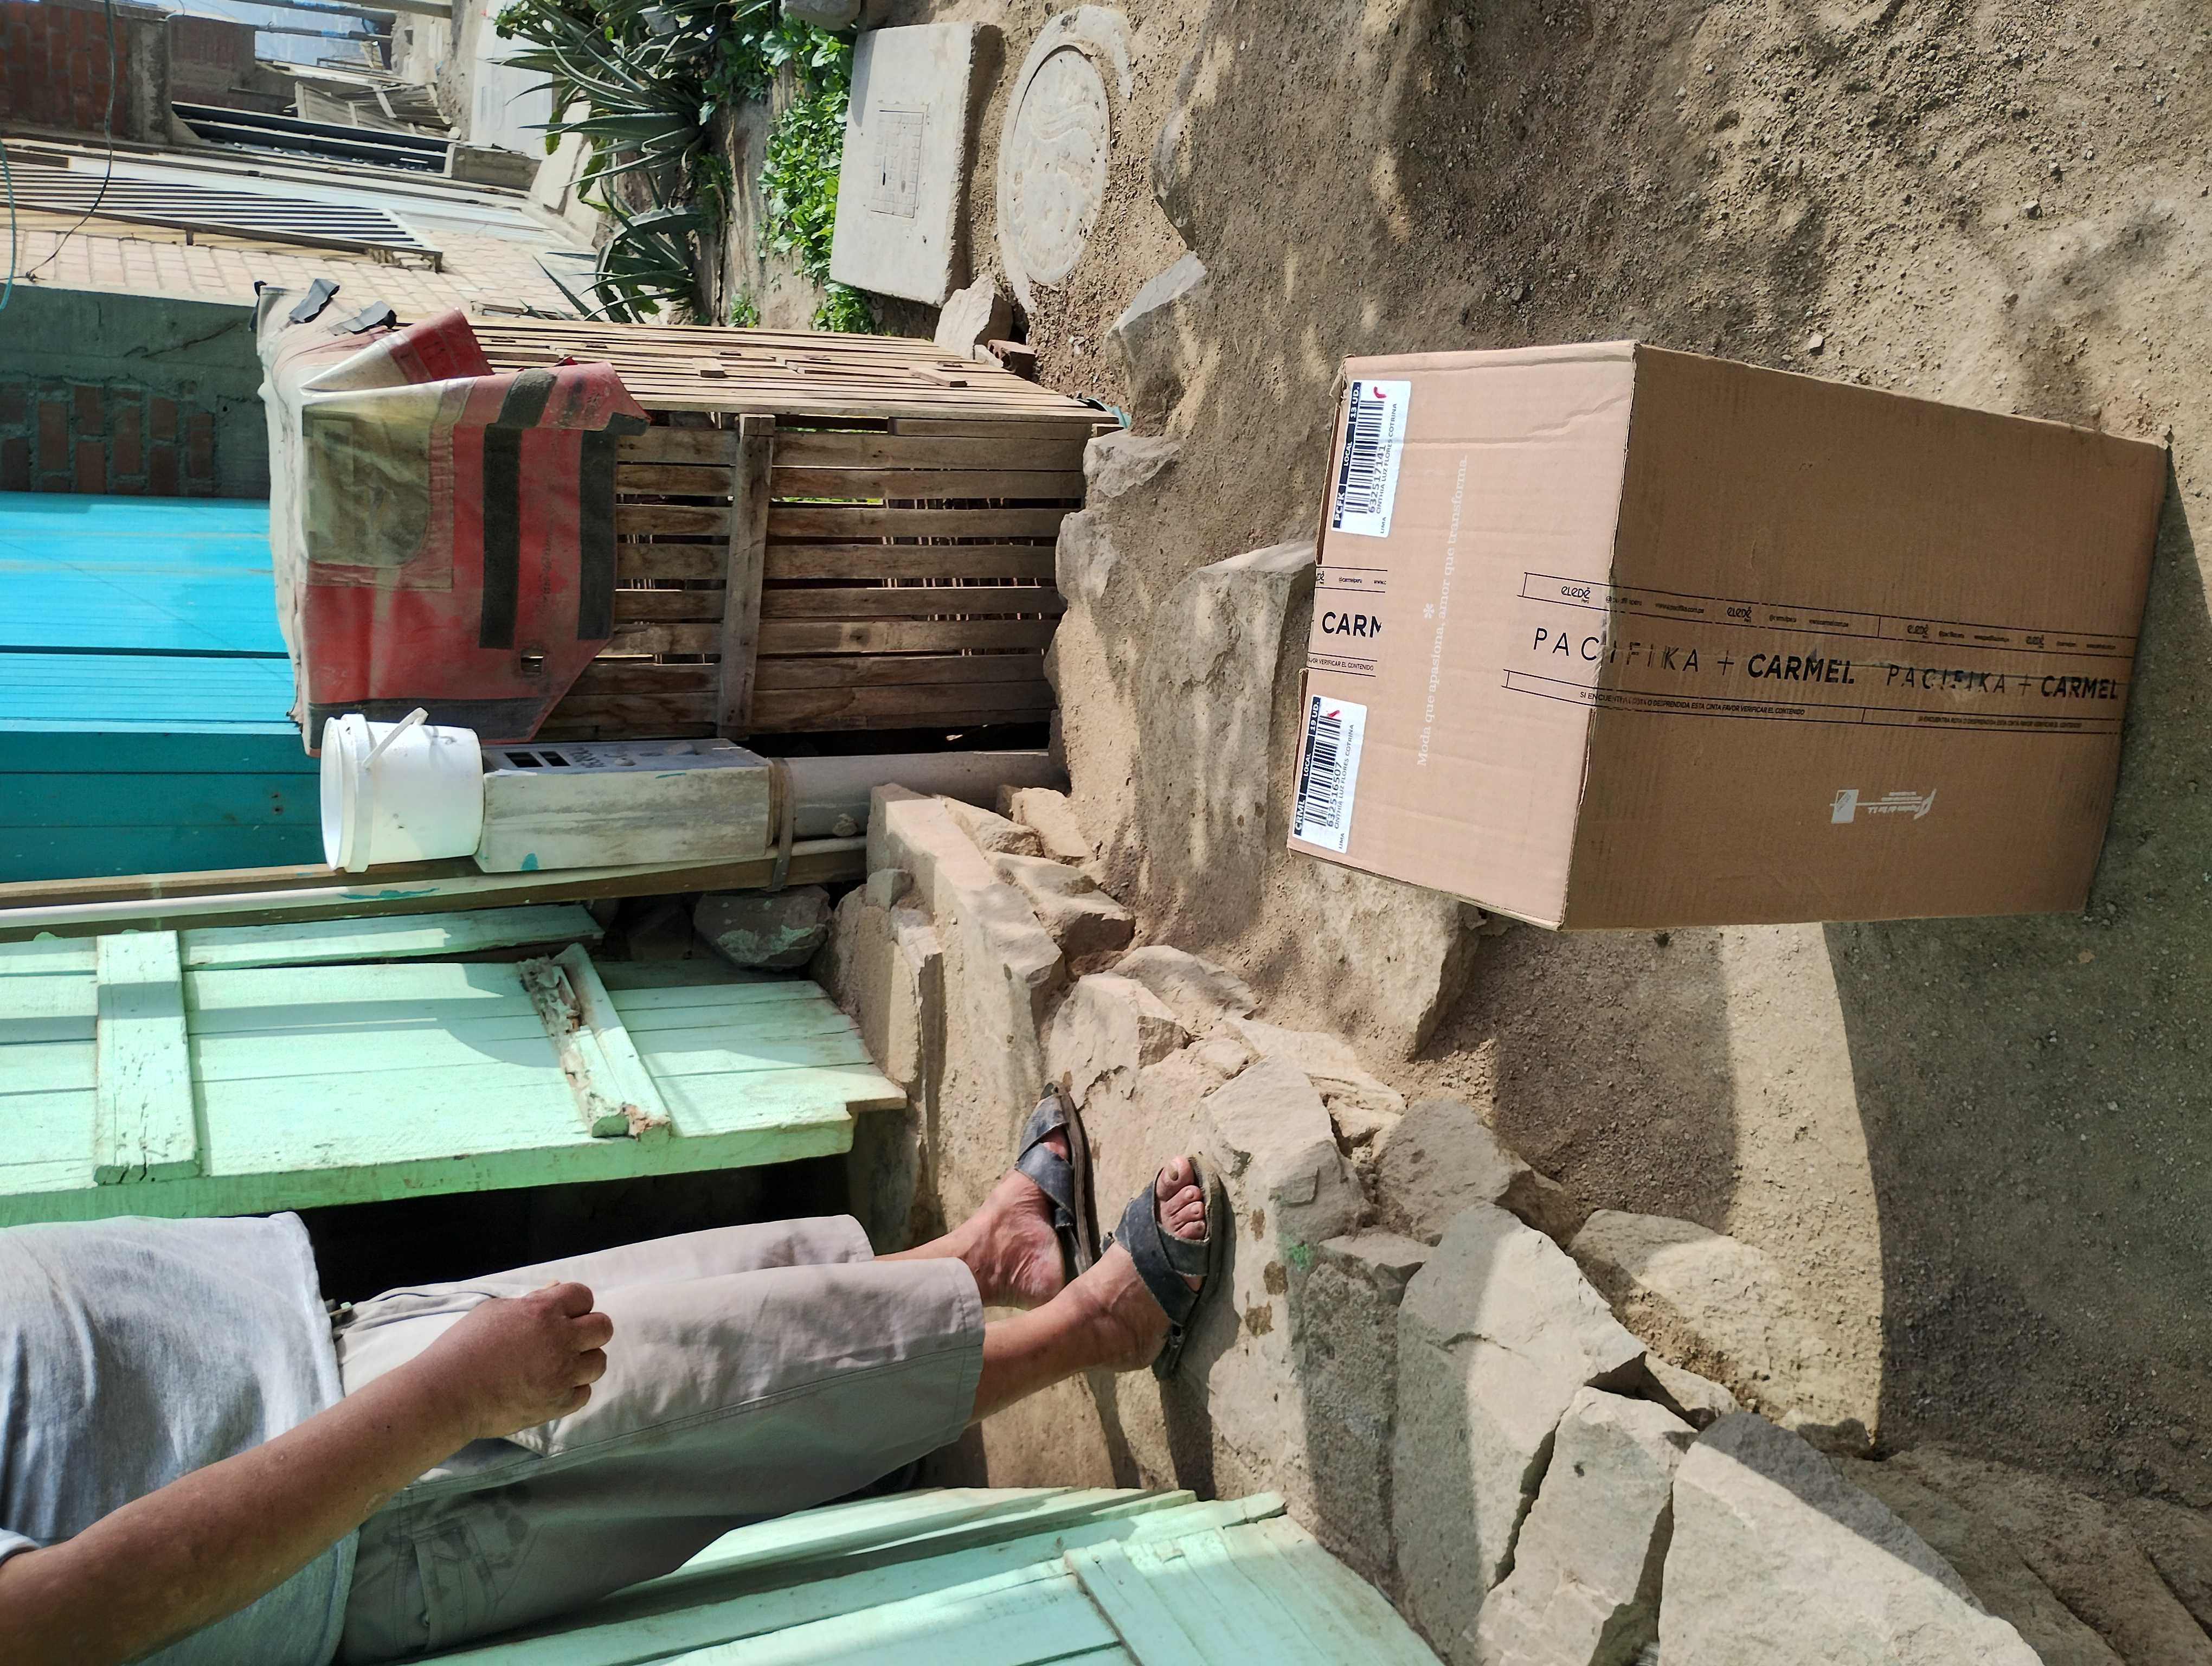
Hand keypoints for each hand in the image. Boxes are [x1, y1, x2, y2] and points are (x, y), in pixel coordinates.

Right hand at [408, 1283, 613, 1442]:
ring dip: (583, 1361)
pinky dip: (572, 1390)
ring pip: (598, 1363)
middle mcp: (560, 1341)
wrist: (446, 1394)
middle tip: (568, 1339)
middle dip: (589, 1330)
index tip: (561, 1314)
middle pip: (603, 1328)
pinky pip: (584, 1394)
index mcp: (543, 1311)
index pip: (583, 1296)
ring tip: (558, 1365)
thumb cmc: (463, 1347)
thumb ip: (531, 1300)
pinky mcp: (556, 1404)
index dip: (574, 1304)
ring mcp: (561, 1375)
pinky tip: (552, 1386)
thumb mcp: (494, 1311)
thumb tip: (556, 1288)